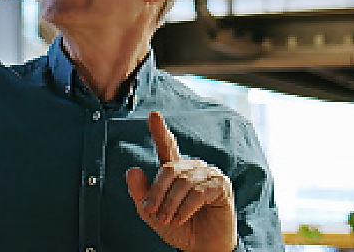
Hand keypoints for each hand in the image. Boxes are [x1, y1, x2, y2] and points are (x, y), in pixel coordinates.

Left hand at [126, 111, 237, 251]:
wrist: (201, 248)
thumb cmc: (178, 227)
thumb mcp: (152, 213)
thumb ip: (140, 193)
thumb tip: (131, 170)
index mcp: (175, 169)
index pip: (166, 146)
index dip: (160, 130)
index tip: (154, 114)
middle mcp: (192, 167)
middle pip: (168, 169)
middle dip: (156, 192)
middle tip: (150, 211)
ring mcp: (209, 174)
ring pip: (183, 182)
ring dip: (170, 203)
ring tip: (165, 220)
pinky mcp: (221, 186)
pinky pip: (198, 192)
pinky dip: (185, 207)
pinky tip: (180, 218)